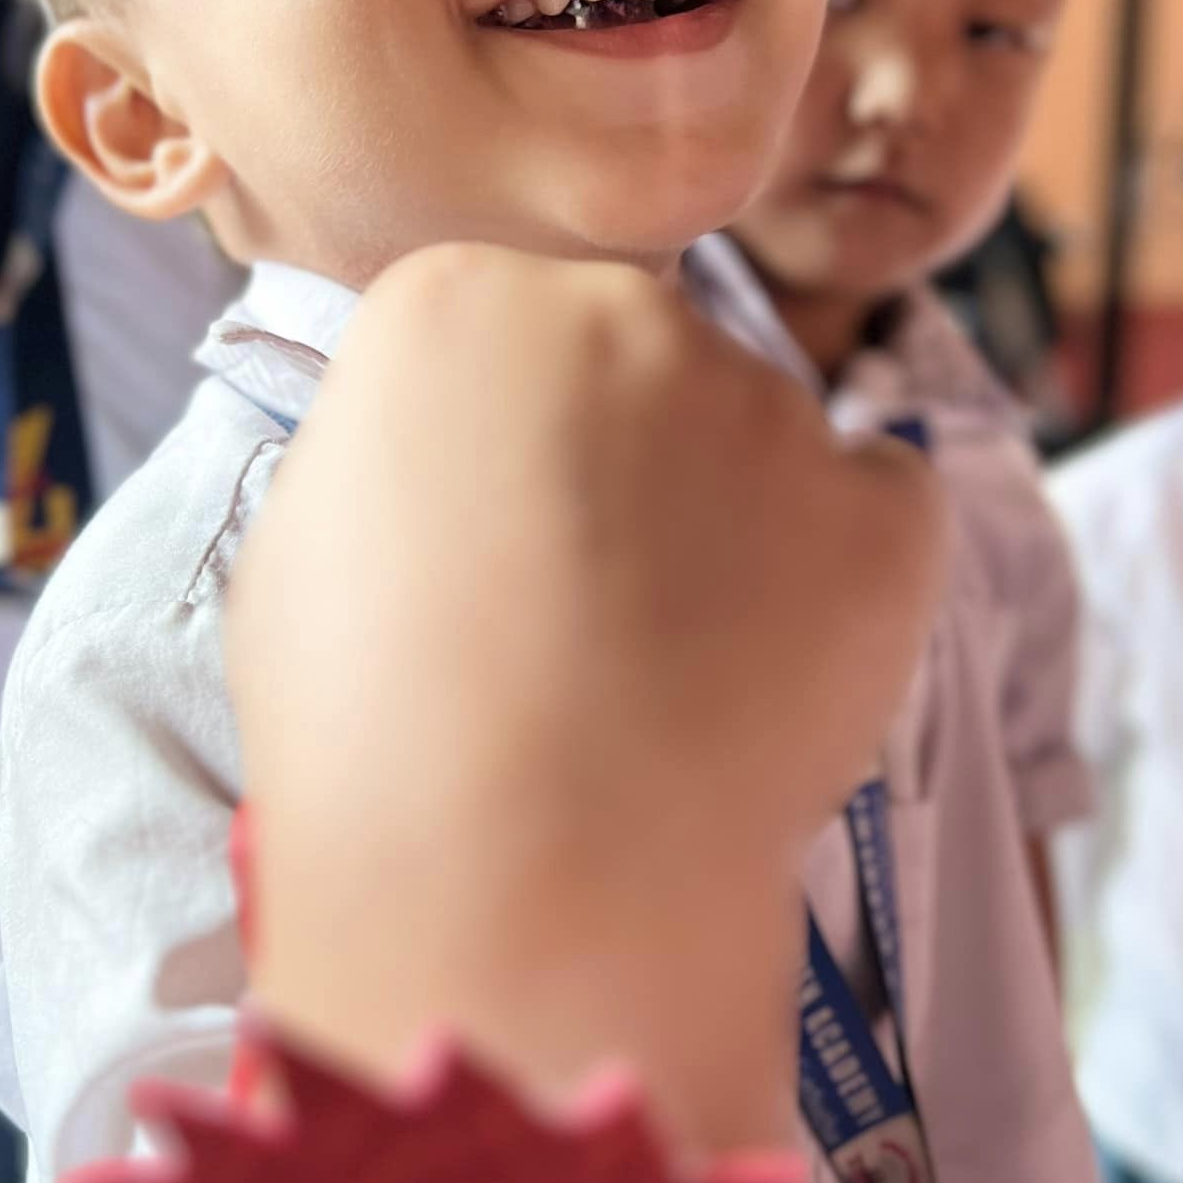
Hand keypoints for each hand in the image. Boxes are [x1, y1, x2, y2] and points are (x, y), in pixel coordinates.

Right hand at [229, 245, 945, 1153]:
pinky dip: (842, 570)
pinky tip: (772, 664)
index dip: (510, 433)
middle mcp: (622, 313)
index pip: (511, 320)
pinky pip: (878, 506)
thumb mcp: (301, 550)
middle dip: (627, 451)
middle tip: (595, 599)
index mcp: (458, 298)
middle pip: (642, 355)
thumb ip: (398, 451)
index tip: (502, 523)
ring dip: (733, 516)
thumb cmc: (371, 733)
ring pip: (759, 434)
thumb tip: (456, 455)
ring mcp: (765, 405)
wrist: (519, 884)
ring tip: (675, 664)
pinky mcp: (881, 510)